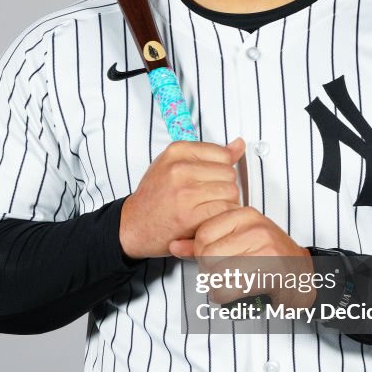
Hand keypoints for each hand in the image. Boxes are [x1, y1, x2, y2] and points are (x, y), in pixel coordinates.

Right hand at [119, 137, 244, 258]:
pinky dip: (221, 218)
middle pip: (229, 174)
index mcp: (177, 151)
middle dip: (224, 188)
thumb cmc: (155, 197)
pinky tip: (208, 219)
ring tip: (208, 208)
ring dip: (225, 204)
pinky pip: (224, 211)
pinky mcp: (189, 215)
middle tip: (208, 198)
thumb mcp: (175, 165)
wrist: (133, 226)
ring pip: (231, 192)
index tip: (209, 180)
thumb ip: (209, 156)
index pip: (223, 154)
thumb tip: (239, 145)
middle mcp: (179, 169)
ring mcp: (184, 192)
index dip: (221, 170)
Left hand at [170, 206, 316, 310]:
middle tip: (224, 274)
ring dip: (217, 286)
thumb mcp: (235, 242)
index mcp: (244, 214)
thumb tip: (172, 245)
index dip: (201, 253)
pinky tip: (236, 293)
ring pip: (215, 274)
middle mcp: (255, 226)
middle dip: (209, 271)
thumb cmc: (266, 258)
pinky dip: (225, 297)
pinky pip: (228, 290)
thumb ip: (202, 243)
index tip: (216, 260)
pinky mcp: (270, 271)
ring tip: (231, 283)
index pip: (202, 235)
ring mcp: (265, 248)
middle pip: (207, 255)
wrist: (302, 276)